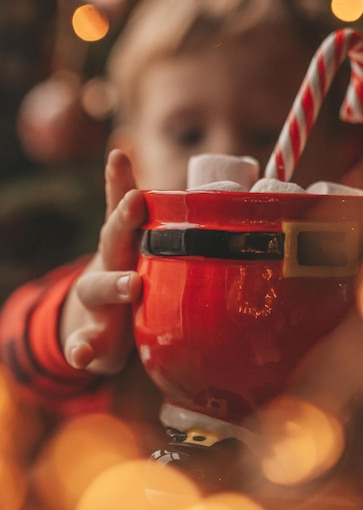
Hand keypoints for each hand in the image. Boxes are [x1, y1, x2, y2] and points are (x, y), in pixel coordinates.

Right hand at [60, 149, 144, 373]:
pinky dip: (80, 349)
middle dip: (123, 222)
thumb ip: (128, 205)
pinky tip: (80, 355)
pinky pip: (82, 342)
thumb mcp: (127, 243)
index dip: (123, 188)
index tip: (122, 160)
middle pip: (112, 241)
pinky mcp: (91, 337)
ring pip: (96, 289)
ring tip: (131, 284)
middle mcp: (106, 266)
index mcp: (122, 246)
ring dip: (111, 285)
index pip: (123, 213)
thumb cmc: (122, 273)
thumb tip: (125, 154)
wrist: (95, 324)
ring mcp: (96, 302)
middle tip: (135, 201)